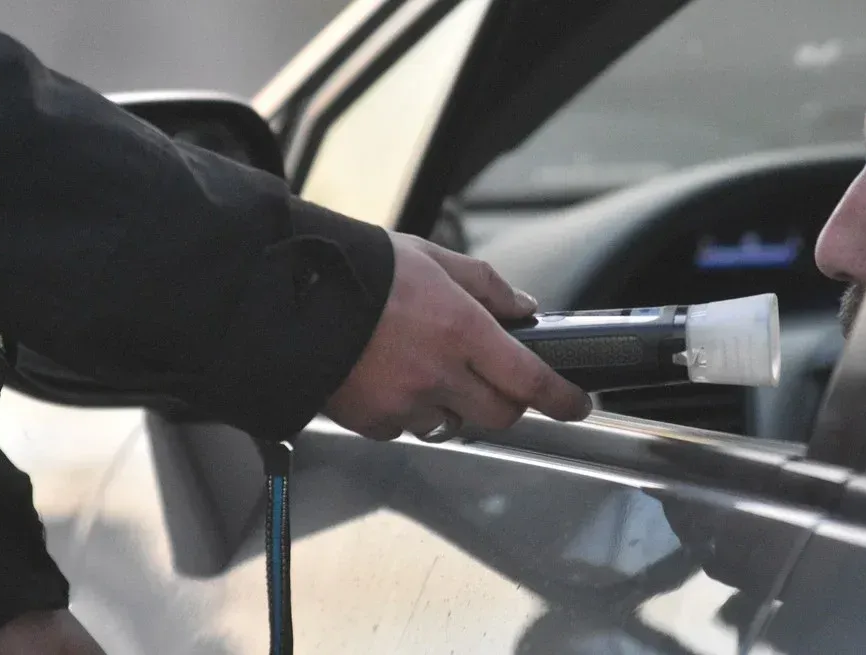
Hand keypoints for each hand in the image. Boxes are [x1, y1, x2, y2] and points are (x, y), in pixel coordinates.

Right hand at [324, 233, 591, 439]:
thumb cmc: (361, 270)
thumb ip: (486, 285)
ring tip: (425, 369)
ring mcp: (404, 403)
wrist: (290, 293)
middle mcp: (438, 373)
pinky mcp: (373, 421)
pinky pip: (407, 428)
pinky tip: (391, 379)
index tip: (575, 404)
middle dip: (508, 404)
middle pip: (500, 415)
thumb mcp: (432, 259)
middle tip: (496, 383)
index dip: (561, 399)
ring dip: (454, 406)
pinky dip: (409, 412)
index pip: (530, 379)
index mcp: (461, 329)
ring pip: (453, 425)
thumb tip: (523, 306)